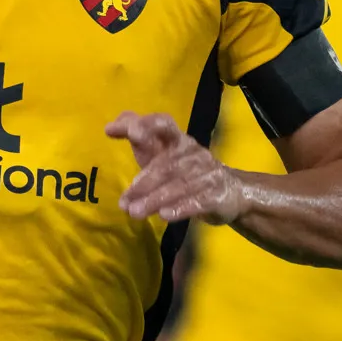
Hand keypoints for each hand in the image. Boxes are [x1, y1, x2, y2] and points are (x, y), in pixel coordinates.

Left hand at [108, 112, 246, 225]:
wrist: (233, 192)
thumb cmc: (185, 171)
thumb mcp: (161, 154)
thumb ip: (139, 140)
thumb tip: (109, 127)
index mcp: (177, 140)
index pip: (164, 124)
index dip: (148, 125)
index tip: (130, 132)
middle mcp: (193, 153)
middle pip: (167, 166)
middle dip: (144, 184)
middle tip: (124, 203)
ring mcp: (208, 173)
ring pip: (179, 186)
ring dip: (154, 199)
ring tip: (135, 212)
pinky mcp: (217, 194)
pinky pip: (197, 201)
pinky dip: (180, 208)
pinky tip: (165, 216)